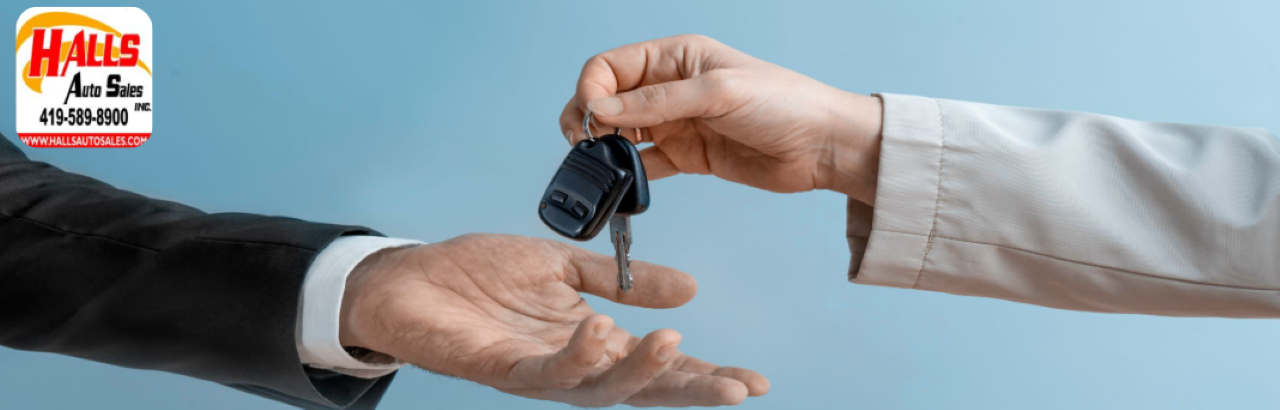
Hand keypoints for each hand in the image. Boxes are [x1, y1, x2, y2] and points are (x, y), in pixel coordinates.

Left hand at [337, 234, 768, 406]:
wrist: (408, 278)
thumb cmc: (477, 276)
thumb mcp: (563, 268)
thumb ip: (624, 282)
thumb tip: (693, 289)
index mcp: (590, 342)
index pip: (657, 366)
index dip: (705, 375)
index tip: (755, 382)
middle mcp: (570, 366)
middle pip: (641, 390)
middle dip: (690, 392)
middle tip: (738, 390)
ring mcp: (535, 373)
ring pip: (599, 390)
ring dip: (638, 372)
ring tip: (672, 345)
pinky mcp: (498, 370)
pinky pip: (545, 373)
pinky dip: (577, 356)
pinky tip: (601, 331)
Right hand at [559, 34, 883, 204]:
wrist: (823, 146)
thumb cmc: (783, 103)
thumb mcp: (716, 93)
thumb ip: (654, 103)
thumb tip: (597, 108)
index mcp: (675, 56)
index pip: (610, 66)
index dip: (592, 90)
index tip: (592, 118)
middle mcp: (669, 86)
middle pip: (606, 98)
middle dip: (587, 119)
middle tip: (584, 145)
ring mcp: (675, 123)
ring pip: (619, 132)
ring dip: (602, 148)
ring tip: (598, 166)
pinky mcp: (686, 156)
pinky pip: (643, 164)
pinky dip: (626, 174)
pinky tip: (620, 185)